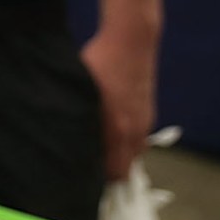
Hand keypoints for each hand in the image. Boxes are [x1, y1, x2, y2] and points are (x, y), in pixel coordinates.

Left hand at [81, 26, 157, 181]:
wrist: (132, 41)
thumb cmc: (101, 62)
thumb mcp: (83, 92)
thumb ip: (80, 120)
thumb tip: (70, 141)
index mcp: (119, 130)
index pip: (116, 172)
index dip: (101, 178)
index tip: (86, 175)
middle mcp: (136, 130)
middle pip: (127, 166)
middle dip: (111, 168)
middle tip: (90, 162)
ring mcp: (145, 121)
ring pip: (134, 151)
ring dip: (121, 153)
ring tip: (101, 144)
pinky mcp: (148, 112)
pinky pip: (139, 137)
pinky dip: (128, 139)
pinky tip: (113, 126)